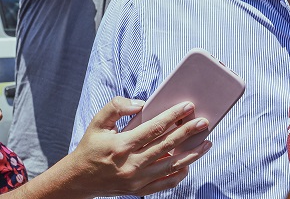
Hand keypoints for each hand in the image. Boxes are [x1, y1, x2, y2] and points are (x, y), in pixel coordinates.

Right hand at [68, 96, 210, 196]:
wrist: (77, 180)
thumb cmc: (91, 147)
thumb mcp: (97, 123)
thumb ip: (116, 107)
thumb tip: (141, 104)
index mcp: (121, 145)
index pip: (153, 128)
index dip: (172, 116)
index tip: (188, 106)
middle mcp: (130, 164)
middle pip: (166, 146)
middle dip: (187, 132)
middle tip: (204, 122)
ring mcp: (136, 180)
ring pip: (170, 166)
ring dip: (191, 154)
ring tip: (207, 143)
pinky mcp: (138, 190)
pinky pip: (165, 184)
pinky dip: (179, 175)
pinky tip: (190, 164)